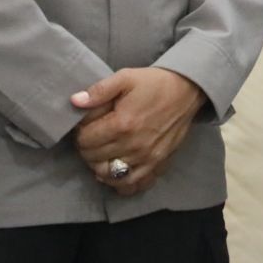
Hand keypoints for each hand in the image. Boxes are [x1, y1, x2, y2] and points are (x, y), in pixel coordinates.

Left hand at [70, 67, 207, 195]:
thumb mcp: (126, 78)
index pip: (85, 140)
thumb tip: (75, 102)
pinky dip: (120, 182)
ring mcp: (146, 158)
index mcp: (122, 124)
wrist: (187, 90)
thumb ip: (99, 90)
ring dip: (100, 165)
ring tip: (103, 152)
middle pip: (93, 159)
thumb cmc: (154, 83)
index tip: (87, 125)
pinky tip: (117, 170)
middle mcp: (133, 145)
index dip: (81, 132)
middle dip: (88, 148)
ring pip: (109, 175)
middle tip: (95, 136)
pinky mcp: (158, 164)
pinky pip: (133, 185)